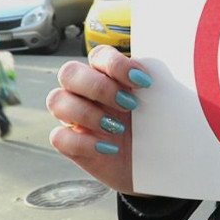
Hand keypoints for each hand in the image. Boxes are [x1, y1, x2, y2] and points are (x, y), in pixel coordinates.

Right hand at [46, 45, 152, 194]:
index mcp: (109, 76)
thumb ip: (159, 84)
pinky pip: (59, 137)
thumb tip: (163, 70)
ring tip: (118, 128)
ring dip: (87, 112)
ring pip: (56, 100)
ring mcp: (75, 117)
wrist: (157, 165)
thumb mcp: (163, 104)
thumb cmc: (159, 128)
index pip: (99, 55)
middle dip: (99, 87)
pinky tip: (109, 149)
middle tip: (129, 104)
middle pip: (69, 72)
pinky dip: (83, 142)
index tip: (143, 82)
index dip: (116, 64)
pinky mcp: (71, 145)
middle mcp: (87, 92)